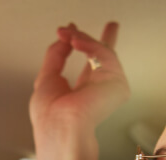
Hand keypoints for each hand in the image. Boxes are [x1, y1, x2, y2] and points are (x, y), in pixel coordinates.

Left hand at [30, 22, 127, 137]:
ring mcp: (110, 87)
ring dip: (83, 40)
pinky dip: (90, 46)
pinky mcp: (118, 84)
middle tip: (75, 26)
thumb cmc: (50, 116)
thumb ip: (56, 56)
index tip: (74, 31)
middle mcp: (99, 89)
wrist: (60, 127)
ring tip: (69, 34)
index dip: (86, 45)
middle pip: (106, 57)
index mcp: (83, 91)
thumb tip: (65, 37)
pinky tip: (76, 43)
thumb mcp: (47, 78)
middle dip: (96, 39)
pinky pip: (105, 55)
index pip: (91, 64)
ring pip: (102, 52)